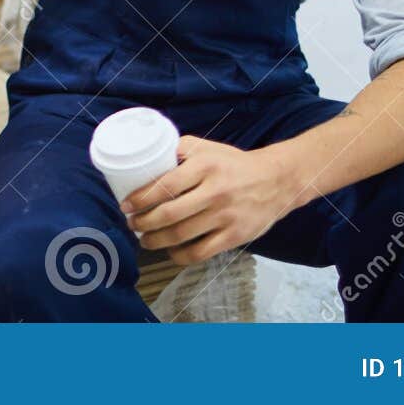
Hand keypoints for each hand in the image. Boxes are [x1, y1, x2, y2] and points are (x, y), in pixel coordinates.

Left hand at [122, 136, 297, 264]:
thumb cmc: (235, 164)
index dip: (140, 198)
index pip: (164, 185)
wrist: (276, 180)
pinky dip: (179, 256)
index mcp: (205, 166)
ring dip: (155, 240)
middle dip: (143, 222)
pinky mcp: (234, 236)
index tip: (127, 205)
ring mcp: (225, 216)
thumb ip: (181, 149)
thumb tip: (149, 157)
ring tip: (144, 239)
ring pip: (180, 235)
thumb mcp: (209, 148)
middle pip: (168, 214)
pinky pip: (200, 252)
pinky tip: (170, 251)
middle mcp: (215, 192)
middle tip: (132, 223)